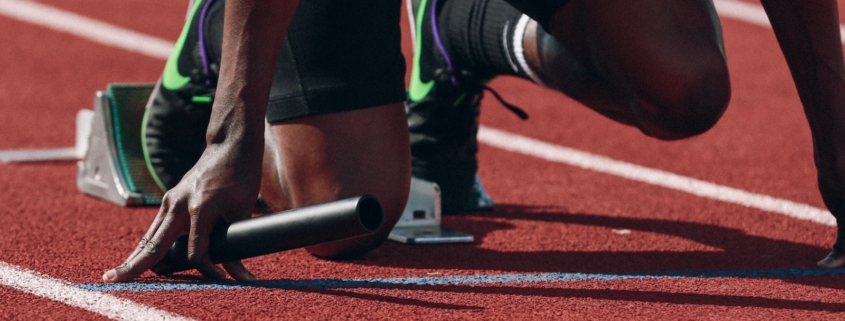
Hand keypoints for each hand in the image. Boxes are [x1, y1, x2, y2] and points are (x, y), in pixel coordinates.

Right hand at [102, 142, 262, 281]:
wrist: (230, 146)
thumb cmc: (241, 177)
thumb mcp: (243, 211)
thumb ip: (236, 242)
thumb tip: (238, 274)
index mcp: (200, 209)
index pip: (196, 252)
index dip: (208, 270)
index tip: (222, 279)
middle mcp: (179, 205)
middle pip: (154, 245)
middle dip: (134, 266)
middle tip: (112, 281)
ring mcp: (171, 201)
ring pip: (149, 237)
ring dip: (134, 257)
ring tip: (114, 276)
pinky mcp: (170, 199)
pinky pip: (155, 227)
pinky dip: (146, 245)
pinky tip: (135, 259)